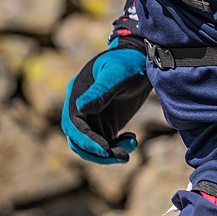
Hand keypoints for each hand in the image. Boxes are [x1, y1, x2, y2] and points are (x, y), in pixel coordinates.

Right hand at [61, 41, 150, 164]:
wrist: (142, 59)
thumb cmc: (128, 62)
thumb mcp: (116, 74)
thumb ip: (100, 91)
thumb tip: (80, 108)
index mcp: (77, 92)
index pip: (73, 124)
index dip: (86, 140)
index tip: (105, 149)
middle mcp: (81, 106)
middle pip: (79, 140)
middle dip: (98, 152)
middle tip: (122, 156)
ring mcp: (93, 116)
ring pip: (92, 145)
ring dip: (109, 152)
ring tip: (131, 147)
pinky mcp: (105, 122)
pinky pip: (105, 143)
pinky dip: (117, 147)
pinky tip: (132, 140)